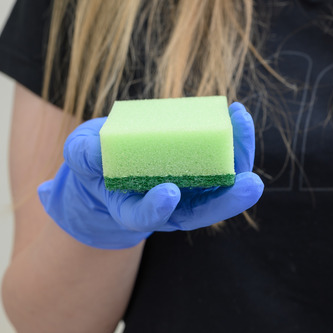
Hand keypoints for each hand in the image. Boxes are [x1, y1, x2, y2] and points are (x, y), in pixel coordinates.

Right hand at [37, 102, 263, 248]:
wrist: (112, 160)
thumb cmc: (95, 162)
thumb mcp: (81, 158)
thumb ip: (84, 155)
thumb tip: (96, 151)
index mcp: (134, 210)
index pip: (146, 217)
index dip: (156, 208)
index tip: (168, 192)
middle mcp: (169, 207)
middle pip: (204, 210)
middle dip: (229, 198)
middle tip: (251, 184)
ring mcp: (189, 190)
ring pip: (222, 185)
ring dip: (239, 159)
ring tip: (243, 125)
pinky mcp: (202, 169)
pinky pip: (224, 160)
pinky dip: (234, 140)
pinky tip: (238, 116)